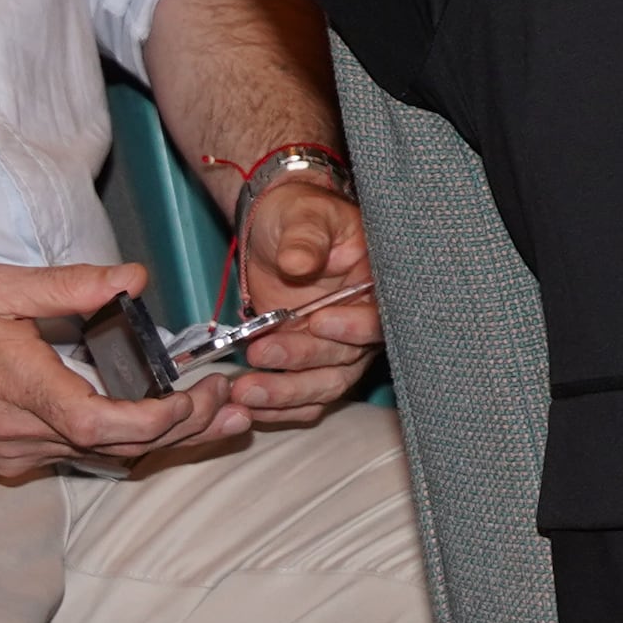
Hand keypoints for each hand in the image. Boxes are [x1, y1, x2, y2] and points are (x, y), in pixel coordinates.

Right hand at [0, 259, 246, 481]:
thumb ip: (69, 285)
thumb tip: (134, 279)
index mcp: (17, 387)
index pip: (101, 423)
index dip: (161, 419)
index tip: (201, 394)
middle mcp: (17, 434)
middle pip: (118, 448)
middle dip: (185, 428)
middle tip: (232, 401)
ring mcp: (12, 454)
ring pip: (103, 457)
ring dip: (162, 439)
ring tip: (217, 414)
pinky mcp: (7, 459)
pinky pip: (78, 456)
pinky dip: (124, 441)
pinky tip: (158, 421)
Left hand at [216, 179, 378, 420]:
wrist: (276, 231)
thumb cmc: (297, 215)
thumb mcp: (302, 215)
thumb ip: (304, 238)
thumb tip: (299, 264)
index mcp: (374, 283)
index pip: (378, 316)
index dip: (354, 327)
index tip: (319, 321)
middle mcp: (360, 322)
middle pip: (347, 359)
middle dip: (304, 361)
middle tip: (262, 354)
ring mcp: (334, 347)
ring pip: (323, 385)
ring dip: (285, 393)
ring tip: (244, 391)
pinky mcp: (306, 363)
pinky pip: (302, 398)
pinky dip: (279, 407)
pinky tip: (250, 407)